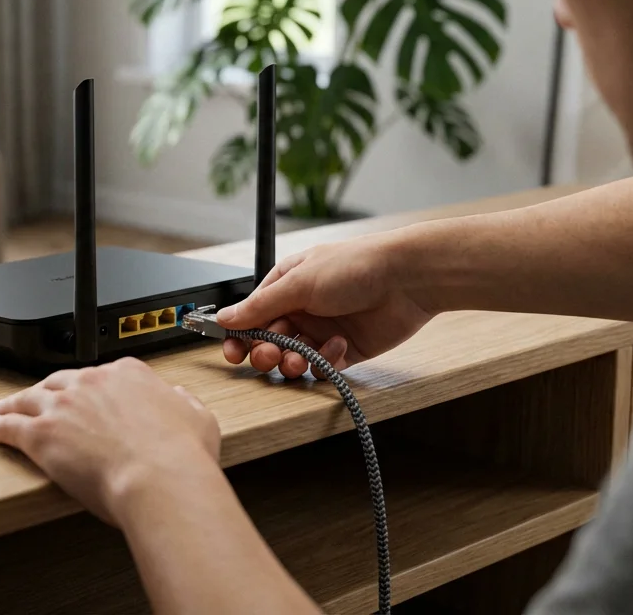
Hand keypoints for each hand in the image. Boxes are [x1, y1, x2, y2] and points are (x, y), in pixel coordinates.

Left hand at [0, 357, 220, 525]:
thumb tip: (178, 397)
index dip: (90, 387)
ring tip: (2, 409)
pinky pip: (10, 426)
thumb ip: (184, 402)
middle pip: (59, 381)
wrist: (158, 477)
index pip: (102, 374)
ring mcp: (63, 406)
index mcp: (127, 374)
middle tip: (38, 400)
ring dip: (13, 403)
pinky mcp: (41, 434)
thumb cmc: (180, 455)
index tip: (86, 394)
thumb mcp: (198, 417)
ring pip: (28, 398)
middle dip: (46, 390)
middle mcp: (91, 382)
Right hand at [217, 230, 435, 377]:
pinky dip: (325, 363)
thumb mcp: (299, 282)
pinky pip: (323, 367)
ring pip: (294, 358)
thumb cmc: (355, 266)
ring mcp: (324, 330)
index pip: (251, 316)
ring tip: (300, 358)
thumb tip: (226, 318)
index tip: (232, 353)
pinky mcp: (346, 349)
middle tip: (270, 355)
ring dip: (292, 362)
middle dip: (266, 352)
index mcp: (286, 286)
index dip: (239, 336)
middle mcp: (303, 309)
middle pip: (269, 341)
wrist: (407, 279)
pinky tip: (338, 347)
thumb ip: (261, 305)